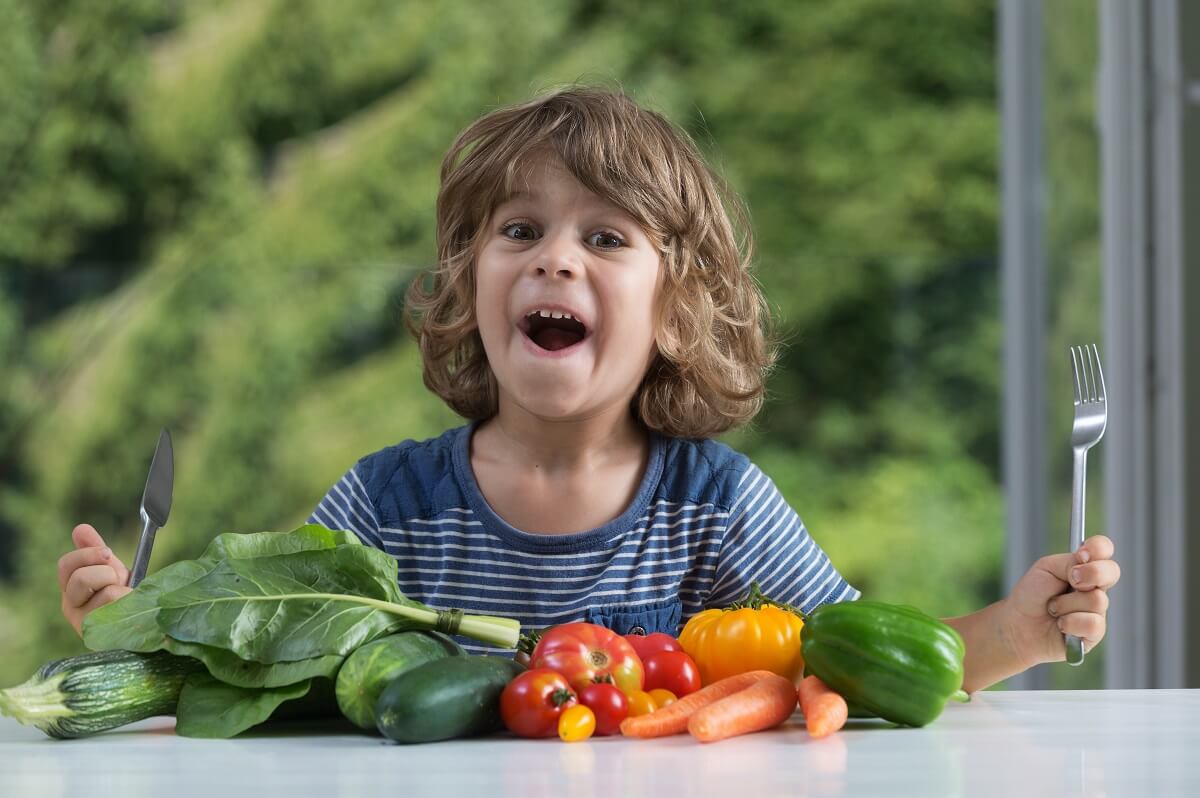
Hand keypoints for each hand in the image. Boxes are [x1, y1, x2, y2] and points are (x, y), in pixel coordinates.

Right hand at [58, 524, 131, 635]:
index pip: (66, 565)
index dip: (88, 554)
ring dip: (122, 590)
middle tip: (118, 581)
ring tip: (124, 598)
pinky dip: (131, 601)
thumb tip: (80, 528)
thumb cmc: (121, 595)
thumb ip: (94, 550)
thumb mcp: (109, 569)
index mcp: (69, 588)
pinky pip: (123, 608)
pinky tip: (130, 608)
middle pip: (81, 578)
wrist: (138, 622)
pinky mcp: (102, 634)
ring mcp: (85, 623)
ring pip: (107, 593)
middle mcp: (70, 606)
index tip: (108, 552)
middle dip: (107, 573)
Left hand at [1001, 535, 1120, 668]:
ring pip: (1097, 600)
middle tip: (1072, 580)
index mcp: (1083, 567)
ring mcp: (1097, 610)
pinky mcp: (1094, 633)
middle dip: (1092, 573)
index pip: (1103, 549)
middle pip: (1112, 571)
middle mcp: (1095, 587)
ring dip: (1066, 604)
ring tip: (1053, 608)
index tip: (1082, 554)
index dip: (1098, 548)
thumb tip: (1087, 565)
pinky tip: (1061, 625)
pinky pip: (1092, 624)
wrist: (1018, 625)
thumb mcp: (1046, 569)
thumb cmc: (1031, 595)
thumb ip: (1069, 562)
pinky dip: (1069, 623)